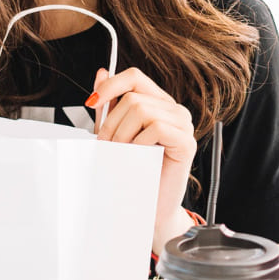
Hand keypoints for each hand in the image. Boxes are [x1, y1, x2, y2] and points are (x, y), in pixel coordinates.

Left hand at [89, 68, 196, 250]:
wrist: (147, 206)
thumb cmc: (134, 170)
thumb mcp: (115, 132)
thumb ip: (110, 104)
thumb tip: (101, 73)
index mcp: (159, 103)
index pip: (134, 77)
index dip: (111, 86)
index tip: (91, 103)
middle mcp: (174, 110)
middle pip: (133, 96)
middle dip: (111, 123)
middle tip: (106, 146)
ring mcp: (184, 125)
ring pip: (142, 110)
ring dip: (123, 135)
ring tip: (121, 153)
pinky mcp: (187, 143)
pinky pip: (156, 128)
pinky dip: (139, 142)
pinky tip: (138, 156)